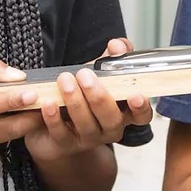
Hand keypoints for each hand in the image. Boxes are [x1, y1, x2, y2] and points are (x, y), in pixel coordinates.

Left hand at [25, 38, 152, 163]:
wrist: (54, 123)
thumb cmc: (82, 94)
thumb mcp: (99, 73)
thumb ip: (112, 58)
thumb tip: (118, 46)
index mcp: (123, 111)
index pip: (141, 115)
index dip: (141, 107)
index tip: (135, 95)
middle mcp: (109, 128)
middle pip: (112, 120)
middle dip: (99, 97)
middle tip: (85, 76)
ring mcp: (88, 138)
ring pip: (87, 126)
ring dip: (76, 102)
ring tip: (65, 80)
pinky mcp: (64, 144)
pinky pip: (61, 134)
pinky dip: (54, 118)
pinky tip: (49, 103)